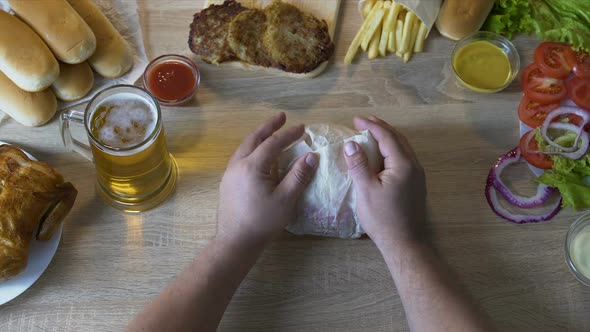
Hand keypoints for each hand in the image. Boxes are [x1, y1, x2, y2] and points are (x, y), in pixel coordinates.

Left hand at [217, 113, 318, 247]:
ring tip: (270, 132)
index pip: (273, 143)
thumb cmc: (262, 222)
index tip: (303, 128)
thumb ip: (299, 175)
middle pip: (254, 138)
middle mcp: (238, 164)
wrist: (235, 241)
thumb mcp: (286, 199)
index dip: (289, 134)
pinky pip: (241, 157)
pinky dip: (252, 149)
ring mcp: (230, 173)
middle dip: (269, 127)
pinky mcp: (227, 182)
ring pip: (245, 147)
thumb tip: (312, 156)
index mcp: (252, 166)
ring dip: (259, 137)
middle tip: (281, 117)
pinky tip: (259, 155)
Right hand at [343, 116, 425, 248]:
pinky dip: (392, 149)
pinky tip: (382, 154)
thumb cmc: (383, 218)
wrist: (404, 243)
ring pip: (403, 148)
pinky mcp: (416, 185)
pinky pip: (404, 158)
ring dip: (388, 138)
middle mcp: (414, 166)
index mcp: (403, 164)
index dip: (371, 126)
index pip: (387, 137)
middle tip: (364, 122)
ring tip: (372, 134)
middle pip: (398, 139)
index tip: (355, 120)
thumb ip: (359, 165)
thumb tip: (351, 143)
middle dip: (381, 128)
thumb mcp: (366, 190)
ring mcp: (417, 176)